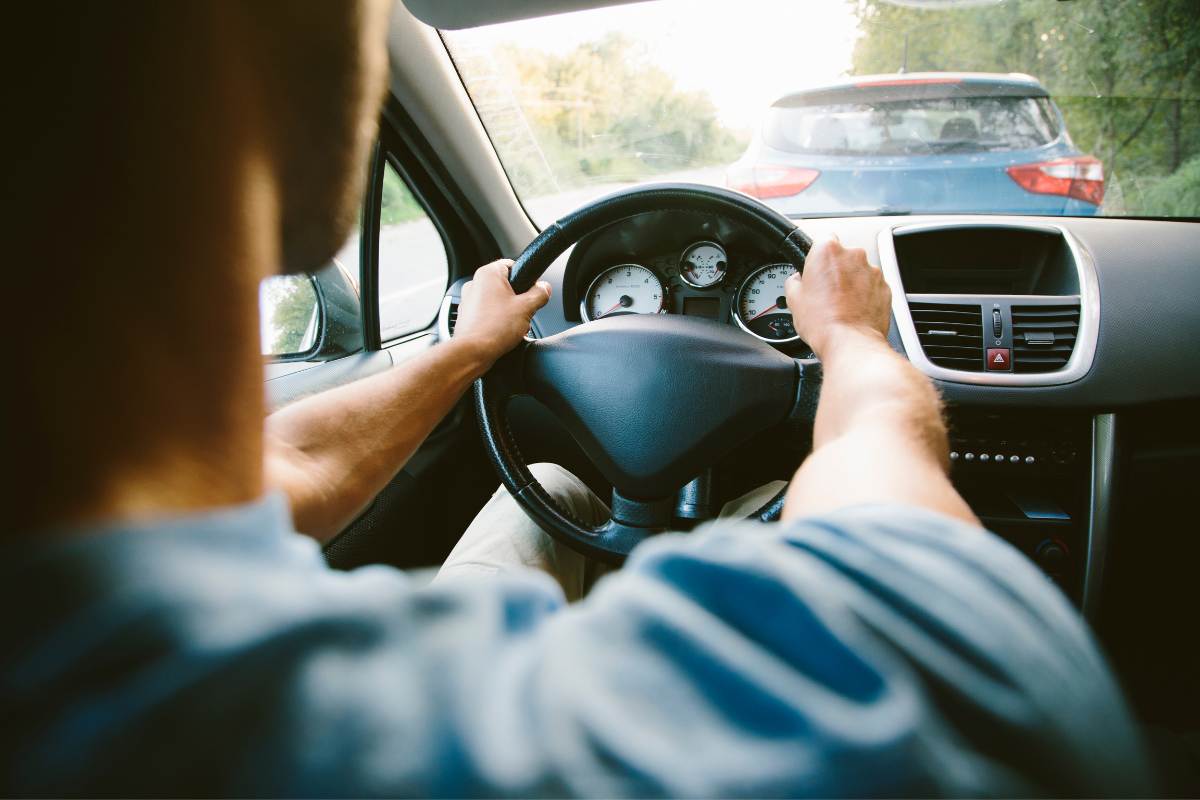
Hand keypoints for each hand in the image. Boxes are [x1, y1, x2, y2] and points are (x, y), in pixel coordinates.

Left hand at [453, 259, 551, 364]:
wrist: (473, 352)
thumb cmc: (493, 328)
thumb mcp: (527, 308)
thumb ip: (540, 294)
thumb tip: (544, 288)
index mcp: (488, 274)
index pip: (512, 265)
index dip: (526, 278)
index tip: (533, 290)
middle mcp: (474, 284)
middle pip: (505, 285)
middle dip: (517, 299)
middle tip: (524, 311)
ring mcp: (468, 300)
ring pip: (496, 301)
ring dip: (508, 311)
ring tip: (513, 325)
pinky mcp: (467, 316)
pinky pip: (487, 314)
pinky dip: (496, 321)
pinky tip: (502, 332)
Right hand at [785, 238, 890, 357]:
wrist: (851, 343)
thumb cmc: (823, 322)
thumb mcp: (793, 299)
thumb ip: (795, 280)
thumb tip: (798, 280)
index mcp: (828, 250)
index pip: (823, 239)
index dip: (817, 255)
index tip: (815, 268)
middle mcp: (854, 255)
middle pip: (843, 256)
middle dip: (836, 270)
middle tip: (825, 292)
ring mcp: (873, 271)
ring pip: (859, 272)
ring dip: (851, 284)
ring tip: (840, 306)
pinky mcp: (885, 288)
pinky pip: (872, 287)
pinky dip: (865, 296)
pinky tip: (853, 312)